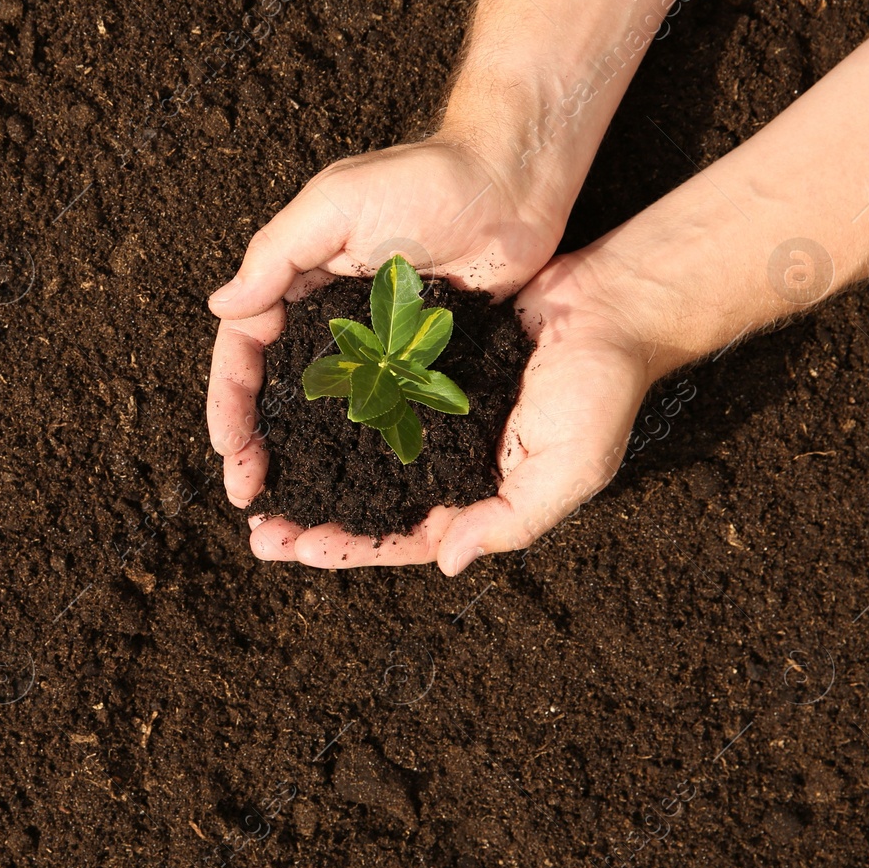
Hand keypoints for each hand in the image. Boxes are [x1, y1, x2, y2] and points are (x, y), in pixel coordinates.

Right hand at [207, 135, 568, 511]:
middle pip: (278, 395)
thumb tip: (220, 306)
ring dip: (303, 463)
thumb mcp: (336, 204)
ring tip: (289, 509)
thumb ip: (276, 256)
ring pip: (326, 417)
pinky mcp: (423, 365)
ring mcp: (376, 348)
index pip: (245, 351)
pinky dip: (364, 455)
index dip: (230, 402)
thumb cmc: (426, 178)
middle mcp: (330, 324)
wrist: (514, 183)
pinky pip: (386, 417)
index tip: (227, 450)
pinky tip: (356, 492)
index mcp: (297, 285)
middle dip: (255, 446)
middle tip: (248, 494)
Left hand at [257, 253, 657, 574]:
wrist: (610, 306)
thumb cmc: (600, 390)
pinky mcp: (418, 368)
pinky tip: (289, 409)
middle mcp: (444, 463)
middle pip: (365, 502)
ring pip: (356, 452)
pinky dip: (329, 406)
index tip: (297, 548)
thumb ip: (511, 519)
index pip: (402, 537)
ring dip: (311, 466)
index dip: (350, 548)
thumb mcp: (568, 469)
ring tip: (259, 476)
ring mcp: (429, 416)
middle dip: (313, 520)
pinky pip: (365, 394)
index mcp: (475, 497)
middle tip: (259, 530)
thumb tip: (448, 561)